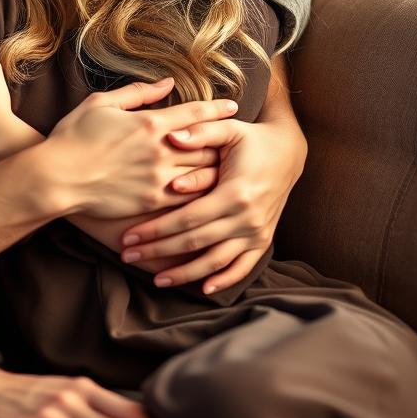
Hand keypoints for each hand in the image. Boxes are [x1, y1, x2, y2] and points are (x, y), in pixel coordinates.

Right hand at [45, 80, 238, 218]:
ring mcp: (159, 179)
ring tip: (233, 168)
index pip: (195, 114)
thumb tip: (166, 82)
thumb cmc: (73, 137)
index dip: (217, 109)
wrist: (57, 178)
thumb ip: (137, 92)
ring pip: (204, 174)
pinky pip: (188, 198)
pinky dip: (203, 193)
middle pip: (208, 145)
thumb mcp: (101, 103)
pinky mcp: (153, 202)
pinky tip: (211, 193)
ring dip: (219, 170)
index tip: (234, 107)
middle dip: (226, 142)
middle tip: (241, 140)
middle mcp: (161, 151)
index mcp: (150, 123)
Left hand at [118, 112, 306, 293]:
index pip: (186, 218)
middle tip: (127, 256)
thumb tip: (171, 136)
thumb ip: (199, 132)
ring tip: (156, 279)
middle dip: (158, 251)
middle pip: (194, 243)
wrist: (288, 152)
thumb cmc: (251, 138)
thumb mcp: (228, 129)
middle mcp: (247, 217)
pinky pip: (242, 267)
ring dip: (185, 273)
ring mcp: (257, 231)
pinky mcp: (263, 239)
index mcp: (235, 193)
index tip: (128, 236)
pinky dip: (223, 280)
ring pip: (215, 261)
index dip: (156, 230)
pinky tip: (202, 289)